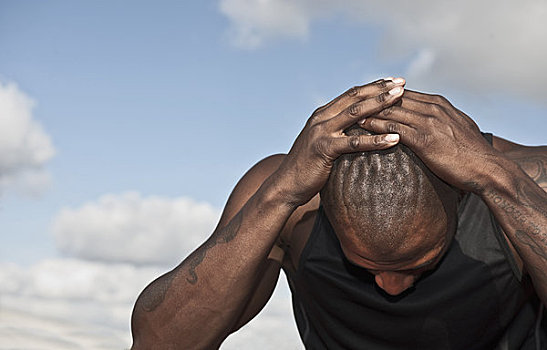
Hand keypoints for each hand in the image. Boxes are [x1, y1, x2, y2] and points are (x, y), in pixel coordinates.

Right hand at [275, 78, 404, 205]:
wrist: (285, 185)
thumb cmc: (307, 167)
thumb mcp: (322, 143)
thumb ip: (336, 132)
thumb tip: (358, 130)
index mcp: (323, 114)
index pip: (351, 94)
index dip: (373, 86)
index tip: (393, 81)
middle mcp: (321, 118)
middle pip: (355, 97)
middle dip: (380, 88)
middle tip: (402, 83)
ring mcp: (321, 132)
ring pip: (356, 113)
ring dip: (380, 103)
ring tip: (401, 98)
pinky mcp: (324, 149)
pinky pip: (355, 142)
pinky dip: (376, 140)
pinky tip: (394, 139)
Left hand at [361, 90, 496, 191]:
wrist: (488, 169)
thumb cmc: (473, 154)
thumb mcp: (458, 129)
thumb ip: (443, 121)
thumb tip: (433, 122)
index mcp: (439, 104)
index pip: (404, 93)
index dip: (382, 95)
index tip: (364, 96)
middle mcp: (432, 108)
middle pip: (393, 98)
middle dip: (370, 98)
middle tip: (349, 100)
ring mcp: (428, 121)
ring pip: (390, 110)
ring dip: (368, 110)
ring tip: (348, 112)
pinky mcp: (424, 138)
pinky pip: (393, 128)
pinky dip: (375, 126)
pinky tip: (360, 128)